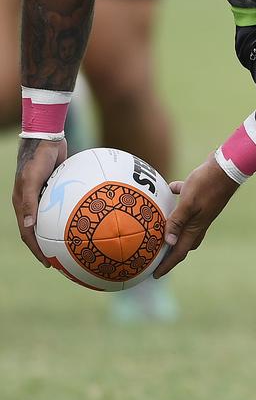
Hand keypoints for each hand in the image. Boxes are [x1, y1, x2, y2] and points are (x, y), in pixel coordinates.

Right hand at [13, 138, 67, 266]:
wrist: (47, 136)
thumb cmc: (37, 157)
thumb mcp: (31, 179)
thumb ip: (29, 202)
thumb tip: (27, 226)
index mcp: (22, 204)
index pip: (27, 233)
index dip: (36, 250)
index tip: (48, 263)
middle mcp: (33, 202)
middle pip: (41, 229)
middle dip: (49, 246)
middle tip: (64, 258)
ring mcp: (45, 194)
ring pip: (53, 218)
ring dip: (62, 231)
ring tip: (77, 242)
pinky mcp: (57, 186)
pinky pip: (65, 204)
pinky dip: (73, 212)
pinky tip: (89, 217)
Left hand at [154, 154, 238, 278]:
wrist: (227, 166)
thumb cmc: (207, 184)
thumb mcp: (188, 203)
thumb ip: (177, 221)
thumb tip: (167, 242)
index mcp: (196, 227)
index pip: (180, 252)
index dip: (167, 264)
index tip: (156, 275)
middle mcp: (199, 221)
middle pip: (184, 242)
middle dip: (172, 251)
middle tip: (158, 256)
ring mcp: (202, 209)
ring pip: (186, 224)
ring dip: (174, 229)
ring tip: (160, 228)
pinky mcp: (201, 196)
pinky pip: (187, 200)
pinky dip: (178, 198)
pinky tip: (170, 190)